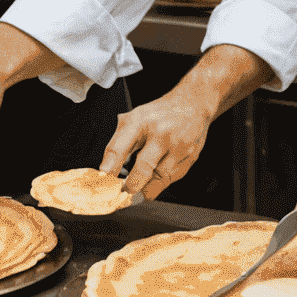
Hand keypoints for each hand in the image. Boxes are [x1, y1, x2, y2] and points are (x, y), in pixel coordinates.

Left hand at [98, 88, 214, 199]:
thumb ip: (120, 141)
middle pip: (143, 167)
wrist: (192, 105)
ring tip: (138, 187)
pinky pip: (172, 179)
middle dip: (131, 185)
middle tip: (123, 192)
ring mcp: (178, 145)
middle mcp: (160, 132)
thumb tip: (107, 169)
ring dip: (147, 186)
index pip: (121, 146)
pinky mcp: (190, 157)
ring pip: (159, 178)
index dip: (111, 165)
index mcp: (140, 120)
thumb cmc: (158, 114)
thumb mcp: (134, 118)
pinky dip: (161, 183)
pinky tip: (155, 178)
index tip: (105, 180)